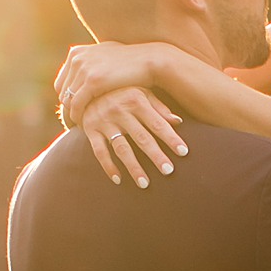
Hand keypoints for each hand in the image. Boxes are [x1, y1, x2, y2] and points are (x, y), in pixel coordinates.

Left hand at [56, 40, 163, 117]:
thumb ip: (91, 65)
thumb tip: (82, 73)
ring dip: (71, 114)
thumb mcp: (105, 58)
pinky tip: (83, 125)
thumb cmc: (130, 63)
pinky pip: (76, 104)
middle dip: (67, 108)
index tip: (74, 111)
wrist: (149, 60)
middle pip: (62, 91)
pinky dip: (77, 116)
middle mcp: (77, 58)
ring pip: (67, 99)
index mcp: (76, 52)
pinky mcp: (92, 81)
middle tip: (73, 122)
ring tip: (78, 126)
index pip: (62, 81)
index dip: (67, 98)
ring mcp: (83, 68)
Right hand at [66, 79, 188, 188]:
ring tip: (145, 183)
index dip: (171, 138)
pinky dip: (108, 166)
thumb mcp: (141, 92)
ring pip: (121, 148)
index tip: (183, 152)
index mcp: (136, 100)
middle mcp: (120, 110)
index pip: (157, 123)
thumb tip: (178, 121)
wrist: (87, 87)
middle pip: (141, 137)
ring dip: (133, 167)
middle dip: (156, 155)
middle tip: (168, 171)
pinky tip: (118, 180)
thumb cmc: (121, 91)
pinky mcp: (90, 130)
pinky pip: (99, 151)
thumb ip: (159, 107)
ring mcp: (104, 121)